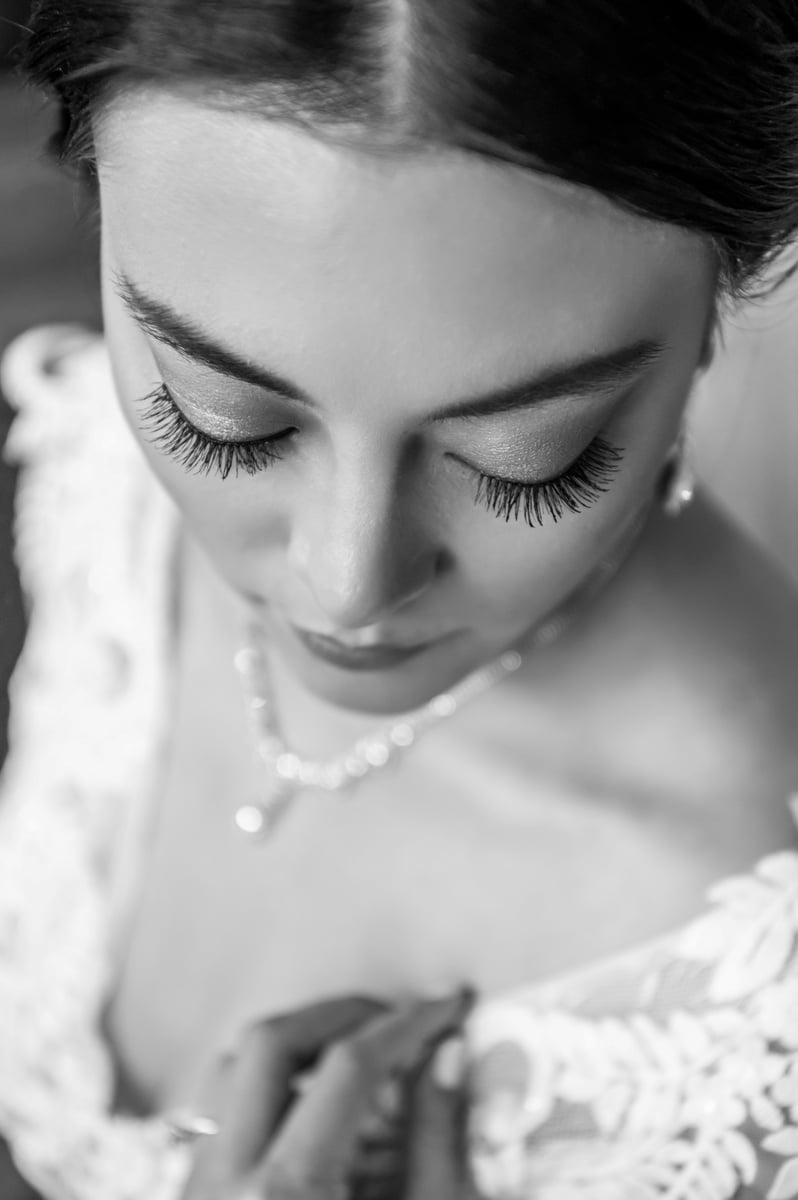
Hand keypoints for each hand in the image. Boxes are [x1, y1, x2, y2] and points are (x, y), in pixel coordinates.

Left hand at [179, 987, 477, 1199]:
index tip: (448, 1005)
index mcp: (288, 1191)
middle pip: (272, 1041)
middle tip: (398, 1018)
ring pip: (230, 1065)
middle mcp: (224, 1178)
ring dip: (296, 1041)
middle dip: (342, 1014)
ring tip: (355, 1053)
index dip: (408, 1025)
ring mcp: (195, 1185)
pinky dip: (265, 1083)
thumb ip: (433, 1145)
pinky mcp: (187, 1193)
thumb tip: (444, 1055)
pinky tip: (310, 1101)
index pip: (349, 1068)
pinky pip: (216, 1108)